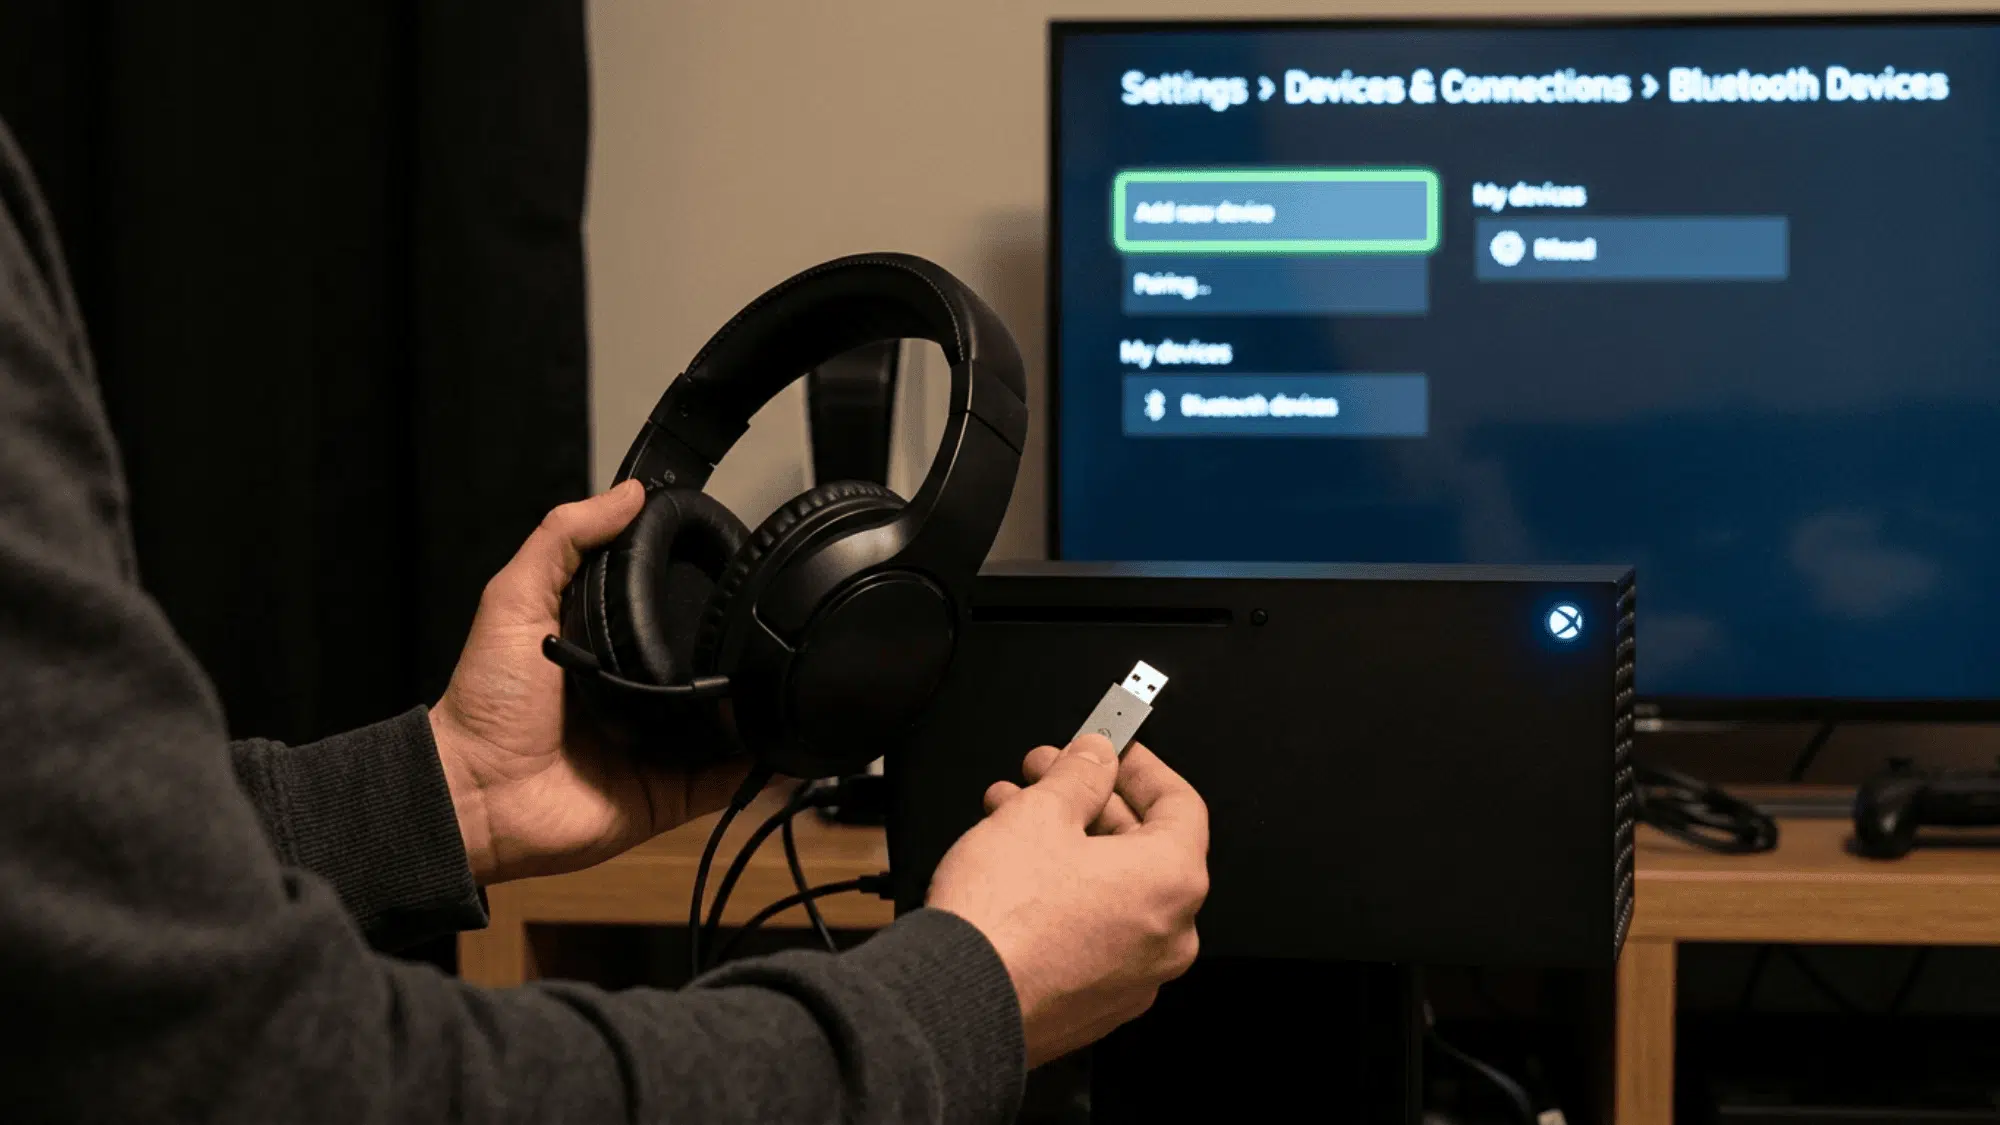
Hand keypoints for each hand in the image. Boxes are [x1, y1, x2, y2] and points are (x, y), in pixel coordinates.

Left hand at [429, 480, 749, 884]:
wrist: (478, 795)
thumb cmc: (485, 705)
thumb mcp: (513, 599)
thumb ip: (563, 538)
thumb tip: (626, 493)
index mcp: (606, 647)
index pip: (667, 609)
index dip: (697, 587)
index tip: (734, 562)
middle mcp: (638, 693)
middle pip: (707, 664)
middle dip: (738, 649)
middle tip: (771, 624)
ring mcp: (660, 744)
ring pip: (730, 719)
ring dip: (758, 704)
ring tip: (789, 677)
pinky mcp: (673, 791)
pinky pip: (730, 777)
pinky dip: (760, 762)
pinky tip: (784, 738)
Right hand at [926, 736, 1208, 1067]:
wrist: (956, 1003)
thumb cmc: (1002, 921)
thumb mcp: (1040, 814)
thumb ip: (1079, 774)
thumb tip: (1096, 757)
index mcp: (1172, 882)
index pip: (1180, 803)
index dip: (1139, 765)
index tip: (1110, 748)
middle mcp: (1168, 936)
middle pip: (1141, 846)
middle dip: (1088, 801)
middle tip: (1047, 773)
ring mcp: (1134, 976)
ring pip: (1110, 888)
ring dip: (1066, 842)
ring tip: (1012, 811)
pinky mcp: (1096, 1002)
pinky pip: (1093, 931)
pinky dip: (1064, 893)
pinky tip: (1016, 866)